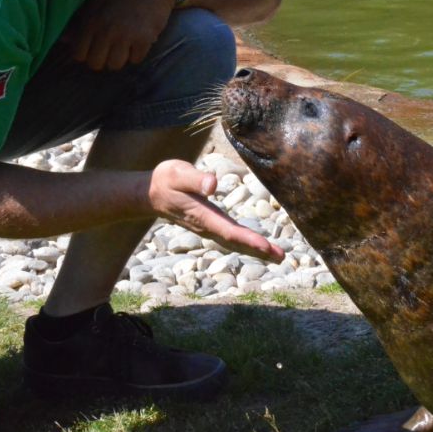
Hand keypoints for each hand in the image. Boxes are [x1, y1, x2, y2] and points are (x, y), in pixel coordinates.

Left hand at [63, 0, 174, 70]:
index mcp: (91, 21)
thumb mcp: (96, 2)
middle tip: (110, 50)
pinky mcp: (144, 39)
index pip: (79, 54)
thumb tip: (63, 40)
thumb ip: (79, 23)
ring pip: (115, 65)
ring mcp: (125, 36)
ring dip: (120, 58)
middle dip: (102, 59)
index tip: (95, 48)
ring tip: (125, 46)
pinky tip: (139, 40)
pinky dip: (137, 53)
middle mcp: (106, 30)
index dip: (86, 54)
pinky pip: (136, 60)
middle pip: (96, 64)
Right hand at [148, 159, 283, 262]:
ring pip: (235, 243)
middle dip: (259, 251)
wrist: (150, 193)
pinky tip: (259, 247)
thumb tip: (214, 185)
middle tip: (282, 258)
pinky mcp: (209, 225)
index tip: (266, 246)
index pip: (228, 231)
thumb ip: (195, 179)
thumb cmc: (165, 180)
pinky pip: (231, 238)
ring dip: (256, 251)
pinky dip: (247, 244)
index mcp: (202, 215)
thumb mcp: (178, 173)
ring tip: (277, 256)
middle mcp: (206, 226)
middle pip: (236, 242)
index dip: (248, 239)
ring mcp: (208, 228)